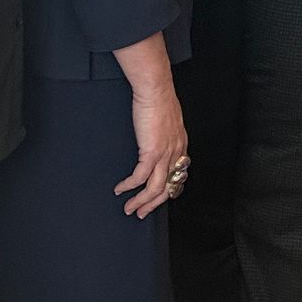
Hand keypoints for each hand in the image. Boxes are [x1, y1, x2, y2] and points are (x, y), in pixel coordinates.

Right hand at [117, 76, 188, 217]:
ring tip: (129, 208)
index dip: (167, 191)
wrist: (156, 89)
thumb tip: (154, 139)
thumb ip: (165, 133)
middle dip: (152, 204)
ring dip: (140, 201)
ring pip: (154, 188)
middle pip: (166, 188)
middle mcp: (176, 153)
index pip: (177, 176)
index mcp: (180, 146)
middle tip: (140, 213)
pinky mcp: (152, 152)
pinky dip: (129, 186)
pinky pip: (139, 177)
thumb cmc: (159, 98)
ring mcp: (165, 154)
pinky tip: (120, 189)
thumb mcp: (167, 120)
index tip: (156, 199)